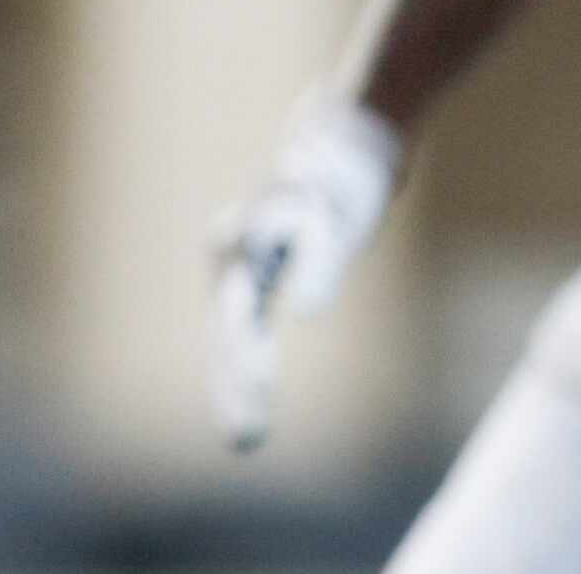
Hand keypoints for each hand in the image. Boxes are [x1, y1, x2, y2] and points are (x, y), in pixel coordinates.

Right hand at [206, 92, 402, 451]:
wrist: (351, 137)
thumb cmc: (342, 179)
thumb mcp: (337, 219)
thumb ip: (321, 263)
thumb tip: (306, 311)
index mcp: (241, 252)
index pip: (238, 328)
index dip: (246, 373)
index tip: (256, 413)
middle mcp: (232, 258)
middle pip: (228, 335)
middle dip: (236, 388)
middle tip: (245, 443)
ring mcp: (245, 261)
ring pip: (234, 331)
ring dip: (237, 378)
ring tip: (247, 434)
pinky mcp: (266, 263)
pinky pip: (249, 319)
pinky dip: (249, 355)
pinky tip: (254, 388)